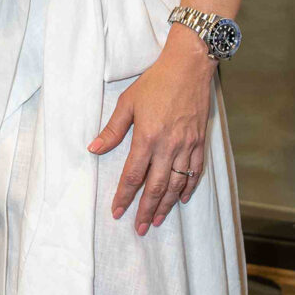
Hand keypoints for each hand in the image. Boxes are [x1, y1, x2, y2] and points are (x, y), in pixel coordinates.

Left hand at [88, 26, 214, 234]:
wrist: (189, 66)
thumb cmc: (156, 82)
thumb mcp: (128, 102)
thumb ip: (112, 129)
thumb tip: (94, 148)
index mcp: (147, 137)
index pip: (133, 175)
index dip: (124, 196)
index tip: (117, 211)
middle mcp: (169, 145)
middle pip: (156, 186)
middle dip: (146, 210)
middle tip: (139, 228)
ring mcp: (187, 145)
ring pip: (176, 183)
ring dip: (166, 205)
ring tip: (157, 220)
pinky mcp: (200, 141)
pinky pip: (195, 171)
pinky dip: (189, 187)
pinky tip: (182, 198)